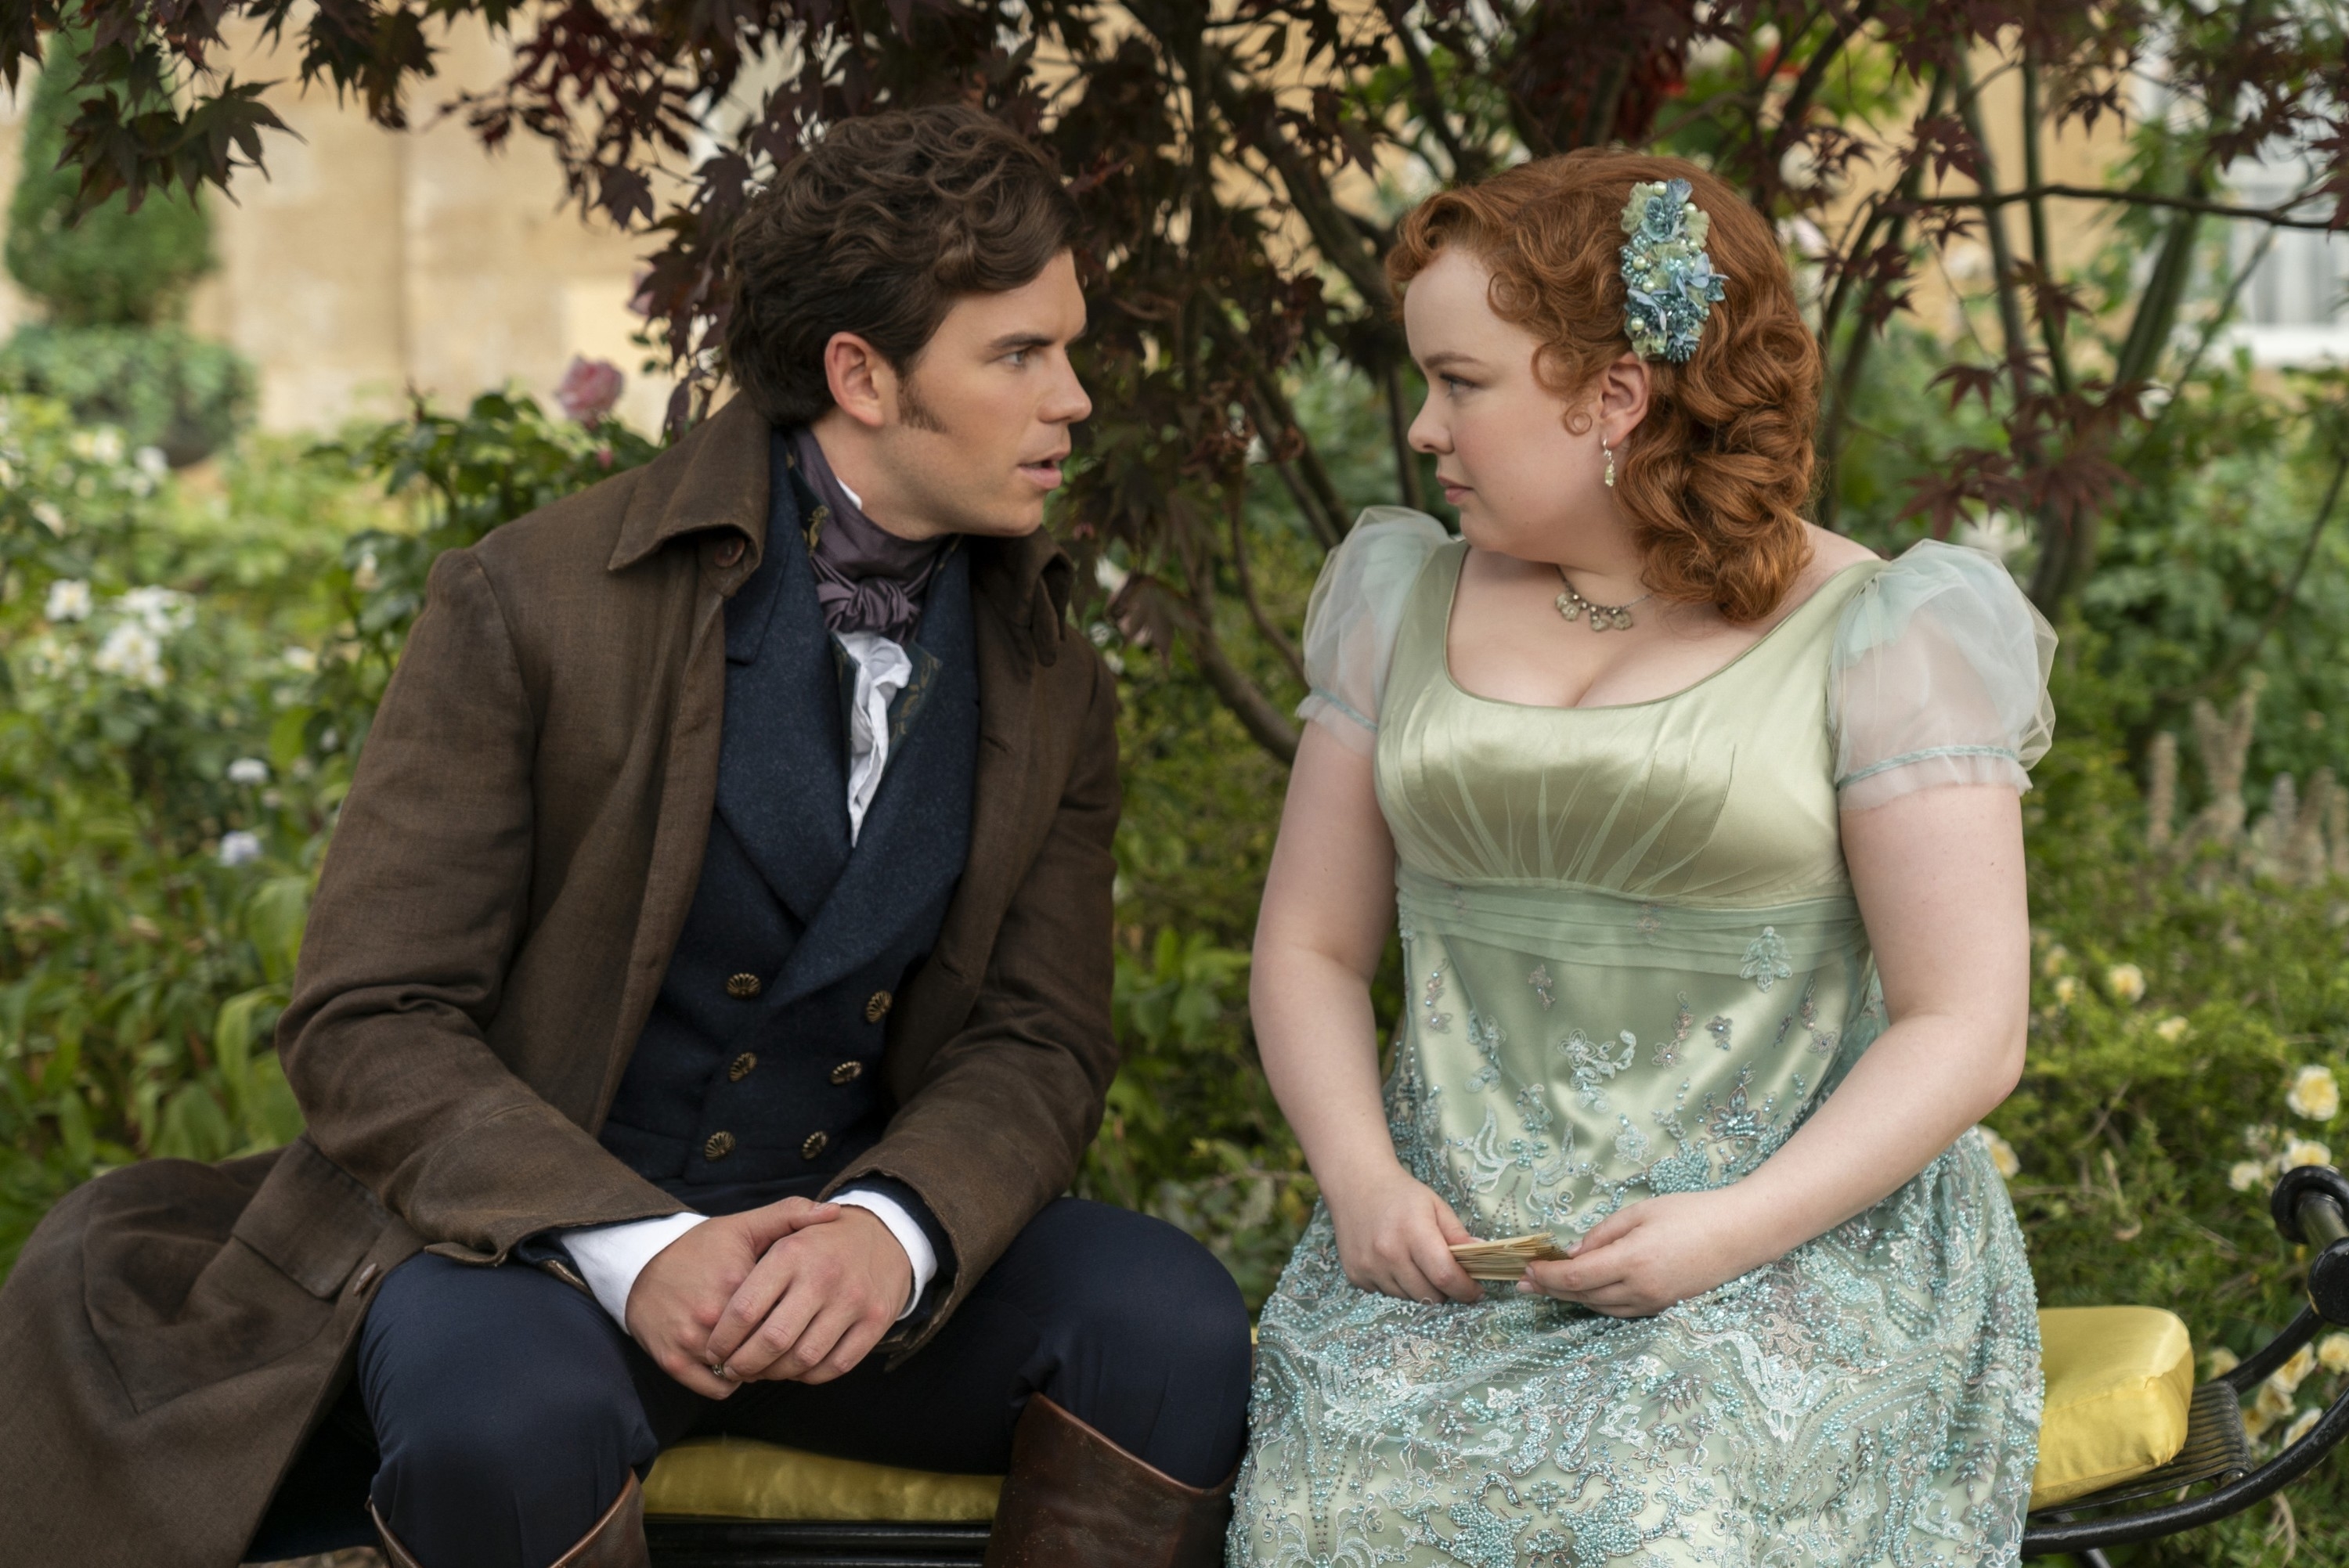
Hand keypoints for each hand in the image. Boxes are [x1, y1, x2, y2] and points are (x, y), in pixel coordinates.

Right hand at [625, 1198, 840, 1396]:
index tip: (799, 1315)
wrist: (641, 1266)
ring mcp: (690, 1342)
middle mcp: (711, 1316)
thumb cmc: (700, 1247)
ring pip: (743, 1372)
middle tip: (782, 1337)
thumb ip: (791, 1216)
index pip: (785, 1316)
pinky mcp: (673, 1362)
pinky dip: (729, 1381)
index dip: (797, 1320)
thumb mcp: (744, 1226)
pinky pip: (717, 1389)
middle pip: (766, 1349)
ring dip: (755, 1367)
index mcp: (735, 1283)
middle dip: (778, 1348)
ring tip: (758, 1348)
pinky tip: (734, 1361)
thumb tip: (836, 1212)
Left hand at [703, 1205, 911, 1384]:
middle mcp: (823, 1277)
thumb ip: (748, 1264)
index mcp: (792, 1253)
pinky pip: (835, 1365)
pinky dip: (809, 1376)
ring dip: (775, 1374)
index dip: (723, 1339)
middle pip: (773, 1340)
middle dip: (744, 1364)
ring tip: (761, 1371)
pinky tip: (795, 1368)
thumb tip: (715, 1314)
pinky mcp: (876, 1320)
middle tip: (732, 1369)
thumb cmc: (820, 1243)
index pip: (745, 1309)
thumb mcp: (785, 1231)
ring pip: (803, 1359)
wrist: (885, 1234)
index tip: (713, 1350)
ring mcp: (853, 1300)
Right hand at [1323, 1166, 1481, 1304]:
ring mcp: (1369, 1266)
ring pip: (1409, 1299)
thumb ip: (1458, 1235)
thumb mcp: (1436, 1206)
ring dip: (1420, 1290)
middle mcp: (1388, 1253)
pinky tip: (1394, 1264)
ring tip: (1417, 1265)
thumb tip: (1483, 1255)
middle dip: (1445, 1292)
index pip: (1444, 1275)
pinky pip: (1387, 1296)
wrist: (1356, 1185)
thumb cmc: (1401, 1195)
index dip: (1465, 1289)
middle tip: (1446, 1274)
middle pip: (1429, 1295)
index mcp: (1413, 1231)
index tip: (1476, 1291)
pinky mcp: (1356, 1276)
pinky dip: (1398, 1287)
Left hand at [1520, 1190, 1771, 1316]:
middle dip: (1550, 1289)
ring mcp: (1653, 1302)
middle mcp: (1640, 1289)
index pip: (1577, 1276)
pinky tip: (1584, 1290)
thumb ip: (1603, 1234)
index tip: (1526, 1267)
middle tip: (1524, 1282)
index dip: (1547, 1275)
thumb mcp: (1640, 1212)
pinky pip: (1620, 1310)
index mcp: (1632, 1261)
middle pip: (1583, 1295)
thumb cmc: (1690, 1213)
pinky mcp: (1664, 1306)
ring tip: (1547, 1286)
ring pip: (1600, 1307)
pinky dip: (1596, 1301)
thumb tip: (1573, 1253)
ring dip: (1571, 1297)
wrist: (1740, 1234)